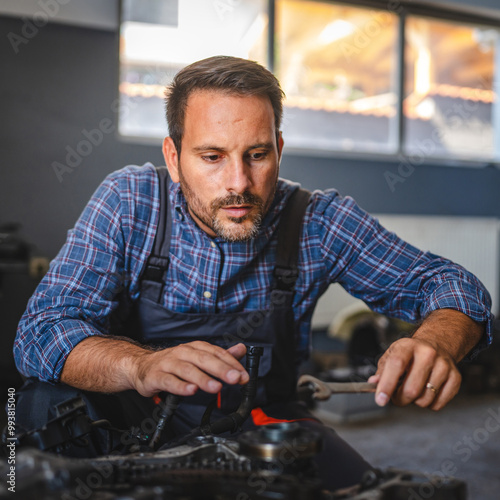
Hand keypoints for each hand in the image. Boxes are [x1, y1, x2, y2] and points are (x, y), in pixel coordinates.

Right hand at [130, 341, 248, 396]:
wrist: (142, 366)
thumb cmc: (173, 363)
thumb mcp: (198, 357)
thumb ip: (220, 355)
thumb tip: (241, 349)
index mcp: (195, 348)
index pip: (217, 353)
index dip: (232, 364)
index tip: (244, 376)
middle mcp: (183, 353)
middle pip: (204, 359)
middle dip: (221, 369)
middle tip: (235, 379)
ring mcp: (169, 364)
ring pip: (187, 370)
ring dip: (203, 379)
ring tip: (216, 387)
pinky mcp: (156, 376)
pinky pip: (169, 381)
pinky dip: (181, 386)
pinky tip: (191, 391)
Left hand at [368, 309, 482, 410]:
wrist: (436, 344)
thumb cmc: (410, 353)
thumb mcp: (392, 354)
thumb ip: (382, 370)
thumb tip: (374, 383)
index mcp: (408, 346)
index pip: (396, 365)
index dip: (387, 384)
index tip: (380, 399)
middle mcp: (428, 353)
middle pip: (411, 389)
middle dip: (399, 399)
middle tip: (396, 395)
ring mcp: (444, 365)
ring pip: (424, 400)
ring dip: (414, 401)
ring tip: (413, 388)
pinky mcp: (455, 378)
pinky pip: (437, 404)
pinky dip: (428, 404)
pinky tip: (426, 390)